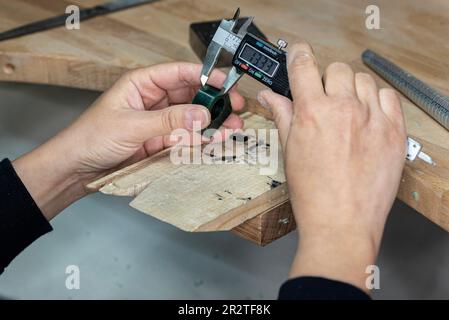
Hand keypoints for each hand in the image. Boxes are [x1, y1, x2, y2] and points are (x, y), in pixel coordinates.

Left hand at [13, 62, 244, 219]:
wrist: (79, 169)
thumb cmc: (91, 138)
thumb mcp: (131, 125)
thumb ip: (169, 120)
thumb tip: (202, 113)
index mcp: (142, 84)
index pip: (179, 73)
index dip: (205, 76)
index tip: (225, 83)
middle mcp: (154, 101)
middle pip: (191, 96)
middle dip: (215, 102)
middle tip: (236, 108)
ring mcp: (160, 122)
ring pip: (193, 118)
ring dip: (214, 123)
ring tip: (234, 128)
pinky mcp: (162, 142)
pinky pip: (187, 138)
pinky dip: (203, 140)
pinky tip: (218, 140)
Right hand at [258, 42, 406, 290]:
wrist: (341, 223)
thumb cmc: (312, 194)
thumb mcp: (289, 151)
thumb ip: (282, 116)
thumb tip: (270, 96)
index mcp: (312, 113)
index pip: (304, 64)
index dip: (298, 54)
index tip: (299, 54)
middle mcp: (343, 109)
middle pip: (337, 68)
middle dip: (326, 79)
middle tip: (323, 98)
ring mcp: (372, 119)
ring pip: (363, 80)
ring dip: (351, 89)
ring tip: (347, 111)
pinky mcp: (394, 131)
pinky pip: (388, 96)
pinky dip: (377, 100)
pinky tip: (367, 118)